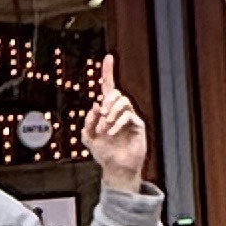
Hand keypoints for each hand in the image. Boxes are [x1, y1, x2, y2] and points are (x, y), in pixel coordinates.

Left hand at [80, 56, 147, 192]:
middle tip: (102, 114)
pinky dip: (118, 122)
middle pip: (115, 93)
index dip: (108, 72)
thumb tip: (96, 105)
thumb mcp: (88, 138)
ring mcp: (129, 117)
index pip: (108, 87)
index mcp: (107, 110)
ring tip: (106, 126)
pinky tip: (112, 132)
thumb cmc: (103, 153)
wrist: (116, 167)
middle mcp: (119, 111)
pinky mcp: (137, 125)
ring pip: (123, 101)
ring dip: (112, 112)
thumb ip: (88, 122)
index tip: (108, 57)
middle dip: (107, 100)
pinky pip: (129, 115)